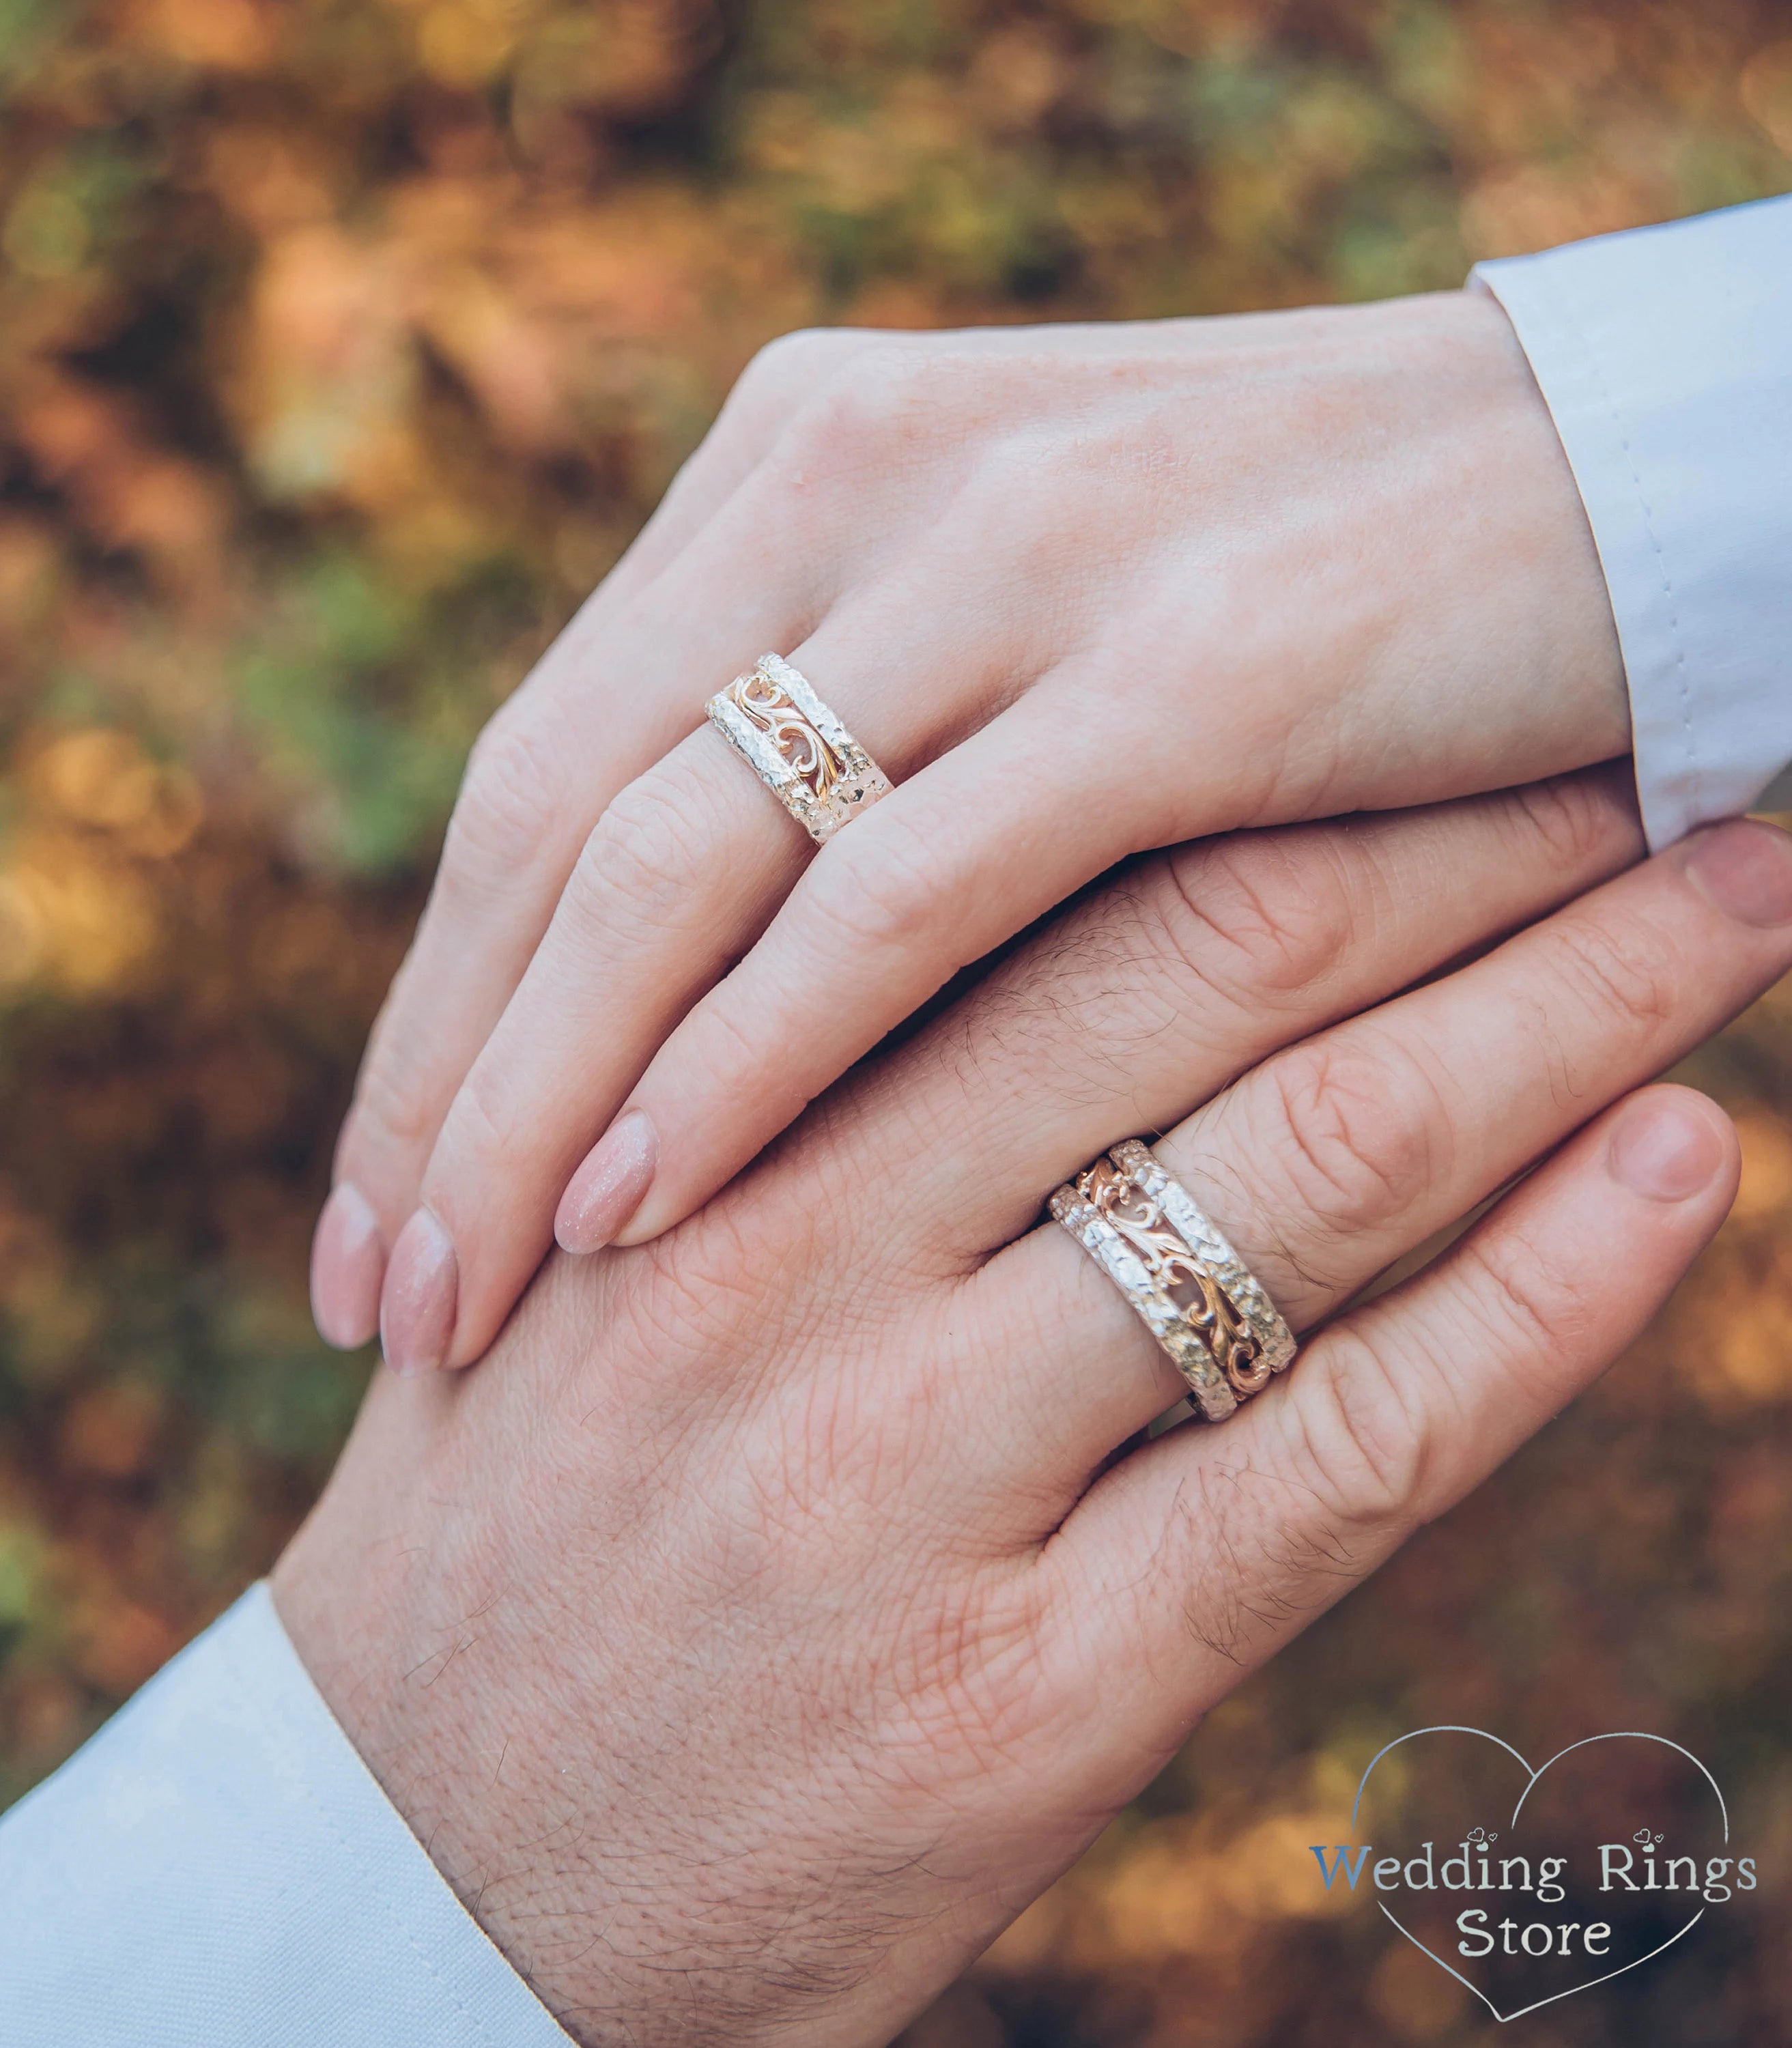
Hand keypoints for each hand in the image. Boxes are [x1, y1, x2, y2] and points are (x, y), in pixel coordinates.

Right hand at [275, 782, 1791, 2045]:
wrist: (417, 1875)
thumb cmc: (506, 1535)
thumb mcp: (574, 1259)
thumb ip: (748, 1083)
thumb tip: (961, 913)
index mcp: (687, 1122)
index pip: (1035, 860)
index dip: (1269, 743)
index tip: (1418, 669)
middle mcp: (808, 1265)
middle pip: (1211, 967)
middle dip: (1458, 830)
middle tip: (1627, 725)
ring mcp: (928, 1476)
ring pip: (1317, 1169)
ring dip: (1561, 1008)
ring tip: (1720, 895)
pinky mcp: (1032, 1692)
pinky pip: (1342, 1457)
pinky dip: (1542, 1302)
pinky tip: (1680, 1172)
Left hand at [306, 288, 1630, 1370]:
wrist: (1633, 478)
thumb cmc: (1316, 612)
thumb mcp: (1021, 640)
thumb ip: (854, 748)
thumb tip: (693, 963)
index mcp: (802, 469)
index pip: (542, 765)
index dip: (438, 996)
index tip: (377, 1194)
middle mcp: (860, 479)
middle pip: (558, 822)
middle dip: (446, 1079)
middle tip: (372, 1291)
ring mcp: (1010, 560)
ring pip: (682, 863)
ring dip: (550, 1096)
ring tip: (461, 1295)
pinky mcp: (1173, 675)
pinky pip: (896, 895)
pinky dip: (752, 1055)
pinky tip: (647, 1206)